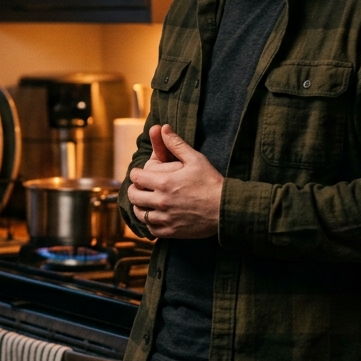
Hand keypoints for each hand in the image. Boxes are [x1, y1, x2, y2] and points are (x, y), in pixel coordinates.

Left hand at [127, 124, 222, 238]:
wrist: (226, 209)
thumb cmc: (211, 182)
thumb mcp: (195, 159)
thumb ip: (176, 144)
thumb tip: (163, 128)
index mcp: (164, 182)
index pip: (136, 177)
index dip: (137, 173)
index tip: (142, 174)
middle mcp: (161, 201)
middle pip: (133, 196)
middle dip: (135, 189)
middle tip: (141, 188)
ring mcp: (165, 218)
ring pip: (139, 214)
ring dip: (140, 206)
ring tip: (146, 202)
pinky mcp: (171, 232)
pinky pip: (150, 229)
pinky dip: (150, 223)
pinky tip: (156, 216)